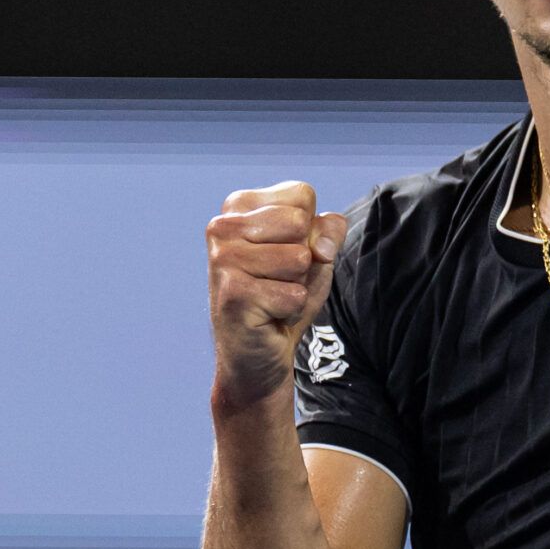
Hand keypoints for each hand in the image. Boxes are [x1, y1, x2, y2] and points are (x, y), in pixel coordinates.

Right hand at [207, 181, 348, 411]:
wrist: (259, 354)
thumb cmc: (284, 295)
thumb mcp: (314, 253)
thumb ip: (328, 230)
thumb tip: (321, 245)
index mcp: (238, 205)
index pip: (302, 194)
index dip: (311, 229)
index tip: (287, 253)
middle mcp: (222, 226)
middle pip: (300, 223)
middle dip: (304, 258)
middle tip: (278, 280)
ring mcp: (223, 260)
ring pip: (298, 258)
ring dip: (296, 286)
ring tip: (272, 297)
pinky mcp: (232, 294)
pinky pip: (293, 295)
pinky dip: (290, 310)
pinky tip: (267, 315)